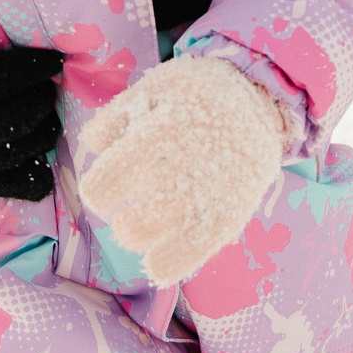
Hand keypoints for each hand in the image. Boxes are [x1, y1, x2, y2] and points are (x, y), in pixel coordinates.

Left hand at [80, 55, 286, 283]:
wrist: (260, 101)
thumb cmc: (198, 94)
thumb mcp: (152, 88)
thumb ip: (114, 119)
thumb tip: (92, 147)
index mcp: (152, 140)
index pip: (102, 189)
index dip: (100, 189)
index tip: (111, 182)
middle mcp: (175, 177)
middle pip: (125, 226)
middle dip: (122, 214)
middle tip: (137, 198)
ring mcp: (203, 202)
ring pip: (149, 241)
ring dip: (141, 232)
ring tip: (152, 214)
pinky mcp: (226, 219)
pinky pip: (187, 257)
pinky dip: (166, 264)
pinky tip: (158, 258)